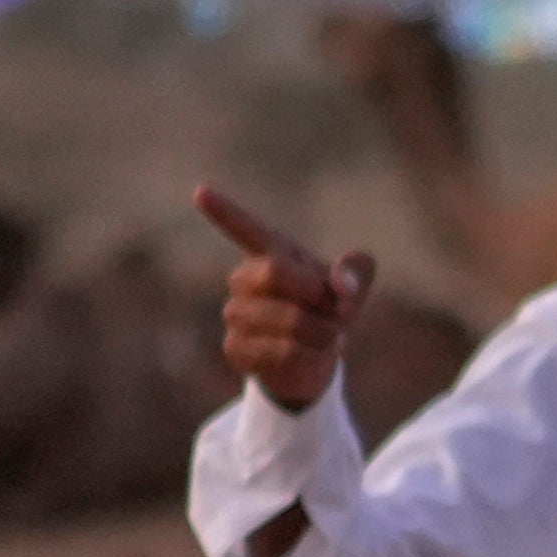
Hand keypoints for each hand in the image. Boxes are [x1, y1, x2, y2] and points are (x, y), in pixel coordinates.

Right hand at [187, 180, 374, 415]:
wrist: (312, 364)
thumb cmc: (328, 314)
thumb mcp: (351, 290)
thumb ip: (356, 273)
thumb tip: (341, 284)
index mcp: (272, 253)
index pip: (245, 227)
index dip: (223, 210)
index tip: (201, 192)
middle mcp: (245, 279)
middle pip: (274, 271)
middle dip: (316, 294)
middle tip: (338, 311)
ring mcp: (235, 313)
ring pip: (287, 318)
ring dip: (322, 332)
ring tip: (327, 338)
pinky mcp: (236, 348)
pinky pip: (282, 351)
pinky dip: (310, 357)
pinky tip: (310, 356)